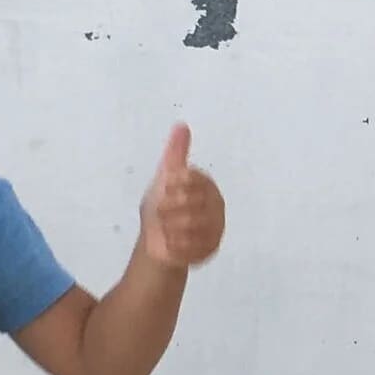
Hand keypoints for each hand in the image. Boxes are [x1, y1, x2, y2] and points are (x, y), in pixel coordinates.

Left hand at [139, 124, 225, 267]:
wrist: (159, 238)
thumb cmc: (163, 205)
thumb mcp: (165, 176)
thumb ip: (175, 153)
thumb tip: (181, 125)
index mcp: (207, 185)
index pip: (194, 179)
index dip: (175, 184)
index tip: (163, 188)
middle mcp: (216, 205)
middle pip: (194, 203)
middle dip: (171, 208)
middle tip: (159, 211)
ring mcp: (215, 228)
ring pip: (194, 226)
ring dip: (172, 226)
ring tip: (164, 227)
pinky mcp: (211, 248)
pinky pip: (195, 247)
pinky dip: (178, 245)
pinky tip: (169, 242)